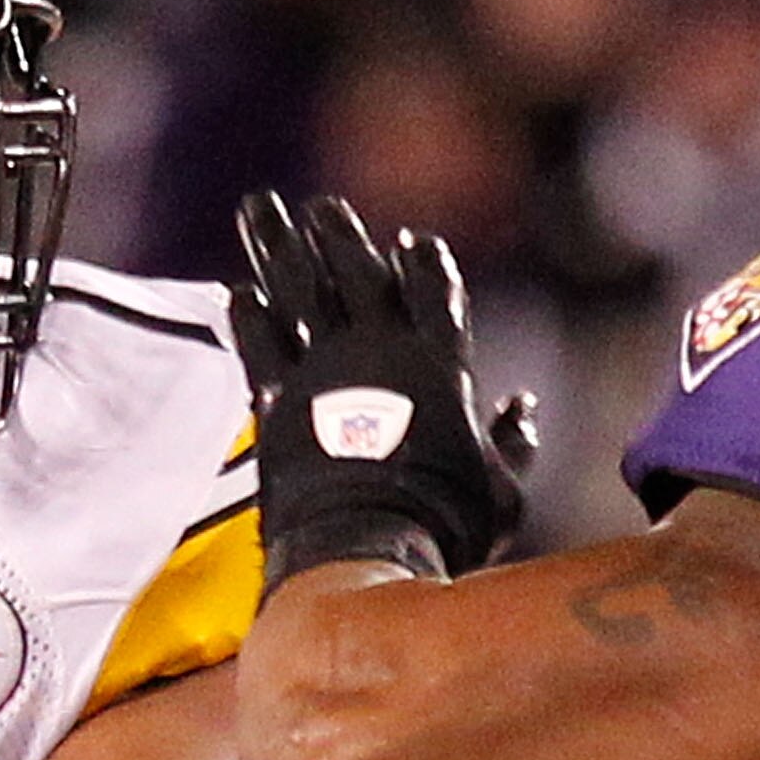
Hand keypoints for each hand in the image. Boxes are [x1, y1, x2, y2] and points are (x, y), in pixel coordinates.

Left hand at [224, 194, 534, 583]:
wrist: (362, 550)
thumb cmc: (444, 526)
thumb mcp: (502, 490)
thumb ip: (512, 443)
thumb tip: (521, 407)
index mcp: (439, 363)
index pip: (433, 288)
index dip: (422, 261)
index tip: (410, 241)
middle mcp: (378, 351)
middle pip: (355, 270)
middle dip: (338, 234)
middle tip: (321, 209)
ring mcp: (321, 369)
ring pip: (296, 288)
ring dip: (276, 246)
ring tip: (258, 209)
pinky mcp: (274, 399)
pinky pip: (257, 342)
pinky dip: (248, 315)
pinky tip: (238, 292)